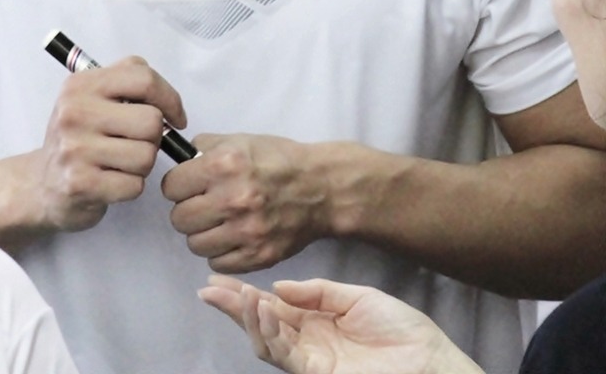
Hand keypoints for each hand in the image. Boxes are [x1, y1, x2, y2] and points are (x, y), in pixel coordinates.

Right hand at [32, 56, 187, 232]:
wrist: (39, 186)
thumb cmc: (78, 139)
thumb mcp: (92, 98)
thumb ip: (128, 85)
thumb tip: (170, 104)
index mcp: (81, 85)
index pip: (143, 79)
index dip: (170, 98)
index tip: (176, 117)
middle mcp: (75, 112)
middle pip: (151, 121)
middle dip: (153, 138)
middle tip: (136, 144)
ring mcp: (75, 148)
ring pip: (146, 155)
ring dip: (142, 165)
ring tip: (120, 164)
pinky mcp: (79, 184)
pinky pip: (135, 185)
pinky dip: (131, 187)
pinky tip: (111, 182)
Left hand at [162, 134, 327, 272]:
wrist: (321, 188)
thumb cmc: (278, 160)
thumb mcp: (240, 140)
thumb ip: (204, 147)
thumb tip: (179, 158)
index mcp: (224, 165)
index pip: (171, 187)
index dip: (178, 185)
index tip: (188, 186)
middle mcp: (232, 199)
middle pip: (179, 219)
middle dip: (187, 210)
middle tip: (203, 205)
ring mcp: (246, 232)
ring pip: (195, 244)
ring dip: (203, 234)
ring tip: (219, 222)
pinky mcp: (258, 257)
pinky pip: (217, 263)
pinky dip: (221, 252)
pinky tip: (233, 237)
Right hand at [198, 275, 483, 373]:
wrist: (431, 362)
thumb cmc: (403, 331)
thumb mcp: (358, 298)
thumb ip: (318, 291)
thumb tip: (279, 287)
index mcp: (317, 321)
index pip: (273, 306)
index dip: (246, 293)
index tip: (220, 277)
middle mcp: (308, 342)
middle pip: (261, 324)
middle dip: (234, 307)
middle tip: (208, 288)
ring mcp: (311, 361)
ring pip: (267, 342)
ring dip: (249, 318)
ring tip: (239, 295)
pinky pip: (286, 355)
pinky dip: (269, 333)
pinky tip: (261, 310)